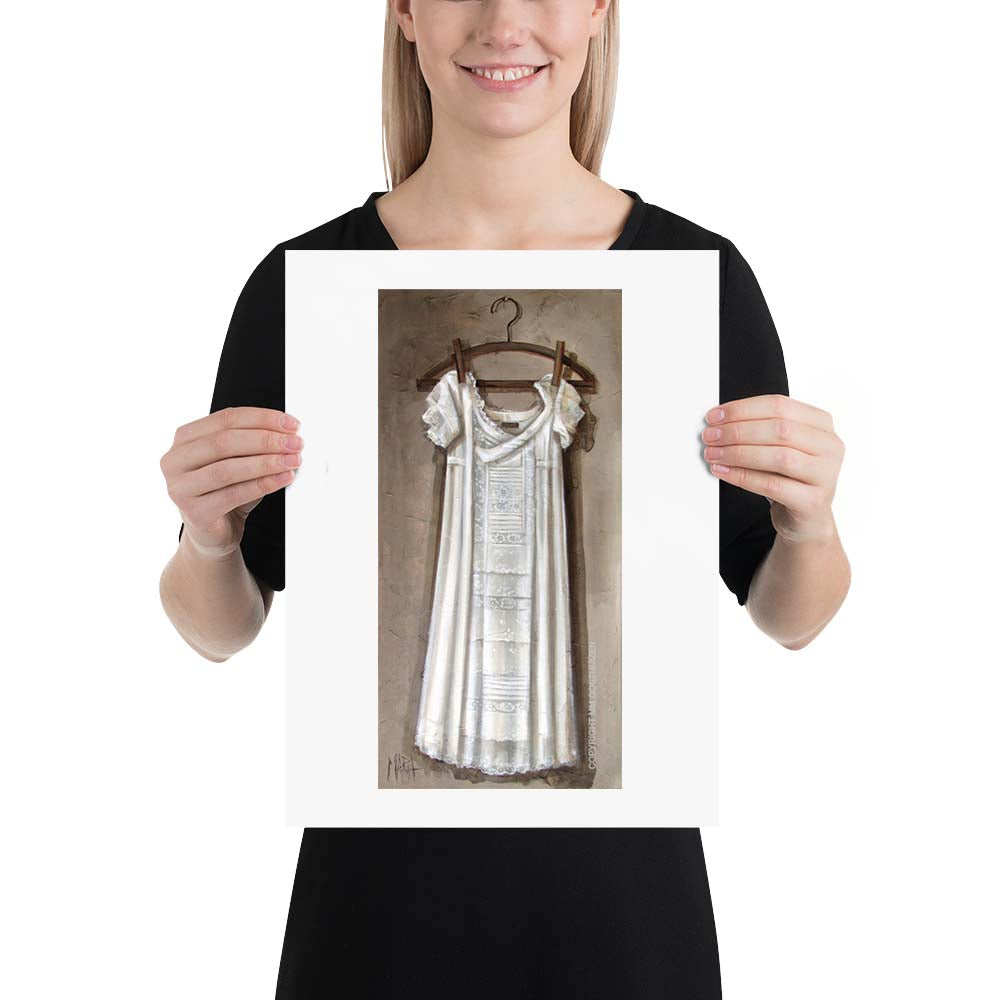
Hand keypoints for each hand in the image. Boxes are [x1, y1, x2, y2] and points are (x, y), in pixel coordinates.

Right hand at [161, 406, 302, 556]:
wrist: (213, 532)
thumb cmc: (225, 490)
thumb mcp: (238, 460)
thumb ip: (253, 443)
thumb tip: (287, 433)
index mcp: (185, 438)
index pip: (226, 418)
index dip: (262, 418)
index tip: (291, 424)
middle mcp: (175, 460)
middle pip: (224, 442)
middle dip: (266, 440)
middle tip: (295, 443)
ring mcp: (180, 487)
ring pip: (228, 469)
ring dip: (266, 463)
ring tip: (292, 461)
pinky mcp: (194, 512)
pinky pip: (233, 495)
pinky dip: (263, 485)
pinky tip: (283, 479)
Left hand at [701, 394, 844, 543]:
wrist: (807, 518)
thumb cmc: (789, 477)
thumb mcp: (780, 447)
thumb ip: (759, 429)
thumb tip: (719, 422)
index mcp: (821, 424)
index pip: (780, 405)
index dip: (743, 409)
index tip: (714, 416)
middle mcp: (829, 446)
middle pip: (780, 429)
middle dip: (738, 431)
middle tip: (710, 436)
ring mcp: (825, 474)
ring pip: (778, 457)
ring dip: (739, 453)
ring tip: (713, 454)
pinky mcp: (813, 501)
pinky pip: (773, 485)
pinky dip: (743, 477)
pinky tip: (724, 472)